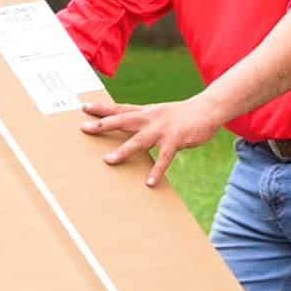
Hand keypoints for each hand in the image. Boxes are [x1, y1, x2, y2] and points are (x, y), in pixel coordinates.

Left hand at [80, 97, 221, 188]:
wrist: (207, 108)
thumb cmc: (181, 114)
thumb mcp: (158, 112)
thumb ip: (143, 118)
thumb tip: (125, 125)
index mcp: (145, 112)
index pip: (120, 108)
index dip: (102, 108)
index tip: (84, 107)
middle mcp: (150, 118)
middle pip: (123, 120)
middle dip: (103, 125)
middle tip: (85, 129)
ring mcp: (162, 129)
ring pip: (139, 140)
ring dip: (123, 150)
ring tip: (108, 160)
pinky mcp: (176, 140)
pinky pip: (164, 158)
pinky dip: (157, 170)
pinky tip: (149, 182)